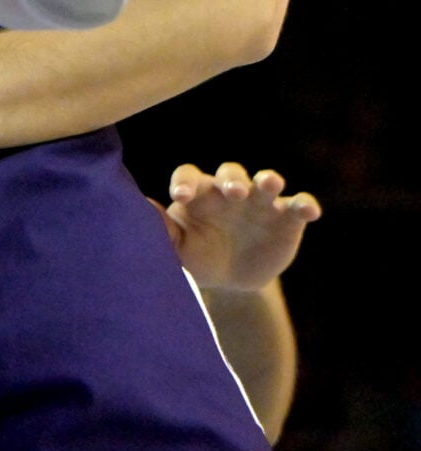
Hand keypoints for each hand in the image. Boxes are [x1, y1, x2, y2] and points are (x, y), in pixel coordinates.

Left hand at [160, 162, 320, 291]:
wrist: (232, 277)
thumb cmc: (198, 256)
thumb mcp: (178, 249)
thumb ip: (163, 229)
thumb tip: (143, 209)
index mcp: (198, 194)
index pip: (188, 177)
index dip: (184, 182)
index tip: (179, 196)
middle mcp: (228, 191)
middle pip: (229, 173)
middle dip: (231, 178)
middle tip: (232, 191)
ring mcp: (260, 203)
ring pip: (266, 181)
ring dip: (268, 179)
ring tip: (268, 183)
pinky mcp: (287, 219)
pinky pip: (298, 205)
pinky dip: (305, 204)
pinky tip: (309, 210)